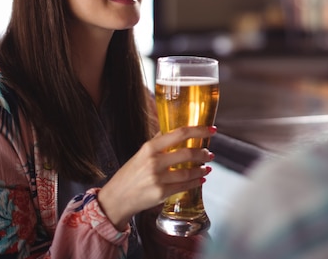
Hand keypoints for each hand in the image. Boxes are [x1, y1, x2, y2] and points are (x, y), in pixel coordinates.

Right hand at [98, 126, 215, 230]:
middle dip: (203, 153)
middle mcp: (154, 162)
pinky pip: (185, 186)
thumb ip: (158, 142)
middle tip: (209, 153)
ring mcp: (158, 179)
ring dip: (201, 169)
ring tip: (207, 167)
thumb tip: (176, 130)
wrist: (116, 198)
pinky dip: (196, 182)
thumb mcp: (141, 153)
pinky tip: (201, 179)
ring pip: (188, 172)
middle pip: (187, 153)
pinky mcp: (161, 194)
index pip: (179, 133)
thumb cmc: (130, 174)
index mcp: (149, 148)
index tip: (211, 130)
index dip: (198, 130)